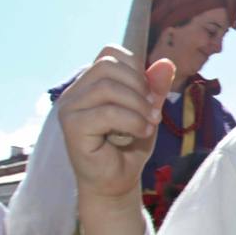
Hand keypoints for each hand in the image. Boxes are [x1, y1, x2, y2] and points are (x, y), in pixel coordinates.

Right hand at [58, 46, 174, 203]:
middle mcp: (75, 92)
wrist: (117, 181)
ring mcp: (69, 109)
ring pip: (107, 88)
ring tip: (149, 124)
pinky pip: (106, 112)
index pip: (110, 53)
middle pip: (107, 66)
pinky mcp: (72, 127)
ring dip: (138, 105)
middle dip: (139, 85)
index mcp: (90, 83)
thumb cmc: (129, 146)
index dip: (135, 68)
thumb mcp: (148, 110)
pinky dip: (132, 121)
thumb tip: (166, 62)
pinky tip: (142, 133)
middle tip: (153, 110)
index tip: (149, 93)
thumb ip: (154, 87)